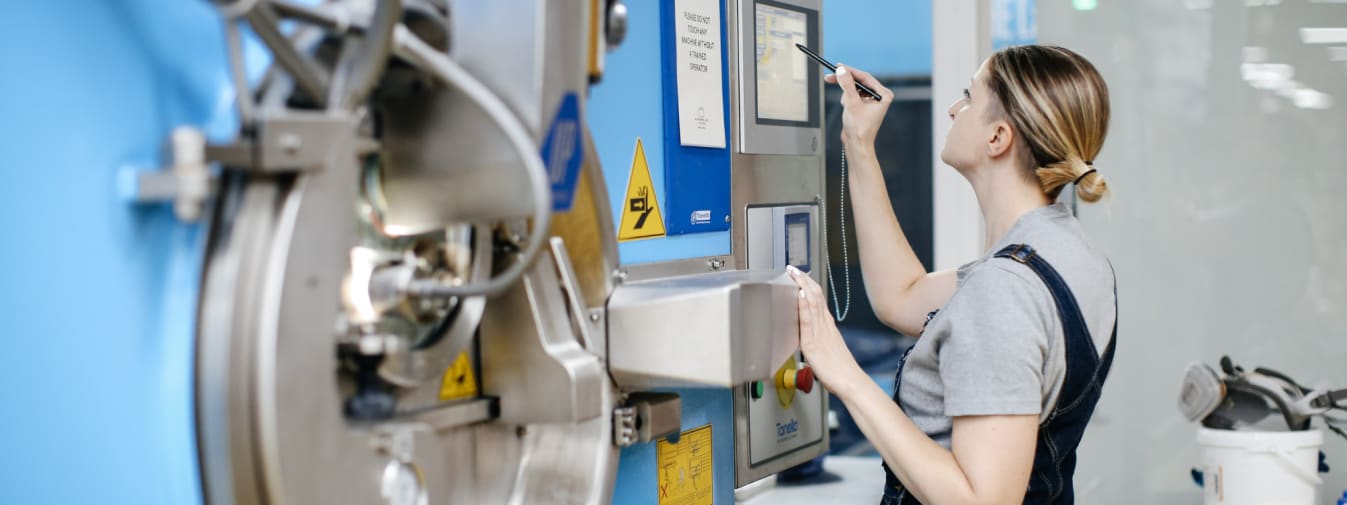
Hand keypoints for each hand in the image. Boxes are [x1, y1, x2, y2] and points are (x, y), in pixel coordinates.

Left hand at [786, 266, 863, 397]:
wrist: (850, 382)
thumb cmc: (840, 371)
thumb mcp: (829, 350)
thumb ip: (821, 340)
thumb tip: (813, 338)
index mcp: (828, 327)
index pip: (818, 300)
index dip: (809, 285)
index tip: (801, 275)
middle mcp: (825, 326)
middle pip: (815, 297)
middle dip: (804, 280)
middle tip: (794, 268)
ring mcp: (820, 333)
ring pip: (812, 303)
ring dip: (802, 286)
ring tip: (795, 273)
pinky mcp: (813, 343)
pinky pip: (808, 320)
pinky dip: (804, 305)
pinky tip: (800, 294)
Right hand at [825, 65, 893, 150]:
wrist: (857, 145)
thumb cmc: (860, 128)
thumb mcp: (851, 102)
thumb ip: (846, 84)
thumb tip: (841, 70)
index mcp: (883, 95)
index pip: (865, 77)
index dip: (850, 71)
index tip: (838, 66)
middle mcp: (879, 97)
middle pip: (859, 82)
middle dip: (845, 82)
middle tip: (831, 76)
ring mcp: (872, 101)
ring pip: (854, 89)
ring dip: (846, 94)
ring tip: (845, 105)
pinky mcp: (864, 106)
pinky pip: (853, 96)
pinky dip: (847, 99)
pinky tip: (846, 107)